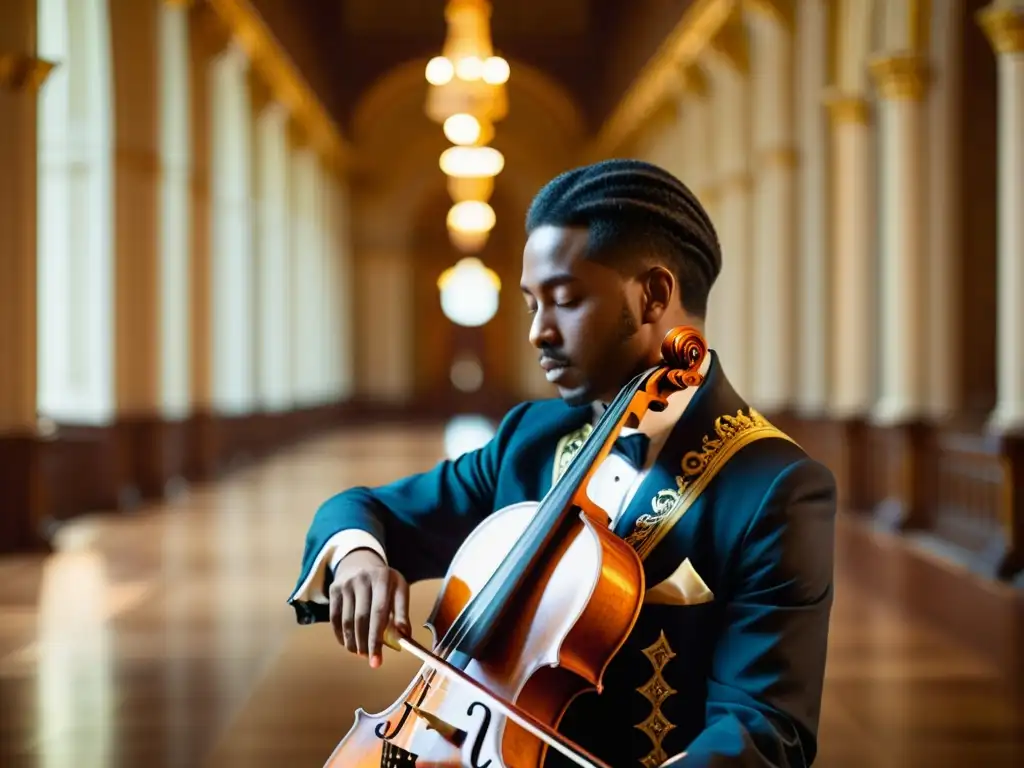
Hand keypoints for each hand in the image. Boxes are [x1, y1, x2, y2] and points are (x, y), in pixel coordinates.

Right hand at [329, 548, 410, 668]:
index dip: (377, 639)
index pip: (379, 613)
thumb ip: (402, 613)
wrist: (361, 562)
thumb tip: (402, 638)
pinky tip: (348, 643)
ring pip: (347, 621)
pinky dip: (341, 635)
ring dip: (353, 642)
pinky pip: (335, 618)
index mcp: (383, 579)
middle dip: (365, 644)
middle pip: (361, 619)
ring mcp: (346, 584)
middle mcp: (362, 579)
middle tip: (370, 660)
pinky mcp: (334, 589)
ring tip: (361, 653)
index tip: (377, 661)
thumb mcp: (399, 590)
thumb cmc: (385, 582)